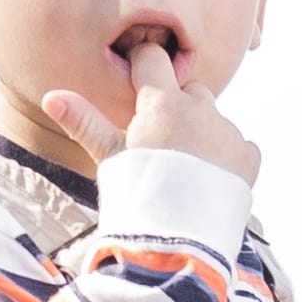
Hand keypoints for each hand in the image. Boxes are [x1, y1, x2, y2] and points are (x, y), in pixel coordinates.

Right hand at [42, 36, 261, 185]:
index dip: (143, 71)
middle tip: (161, 146)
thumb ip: (84, 122)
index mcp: (163, 102)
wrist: (176, 243)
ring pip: (214, 121)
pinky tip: (209, 180)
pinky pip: (239, 146)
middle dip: (176, 110)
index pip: (153, 58)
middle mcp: (202, 108)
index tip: (137, 89)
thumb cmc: (136, 197)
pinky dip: (227, 158)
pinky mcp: (249, 156)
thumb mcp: (108, 157)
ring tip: (184, 170)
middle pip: (188, 92)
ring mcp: (228, 131)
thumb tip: (52, 96)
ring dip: (202, 135)